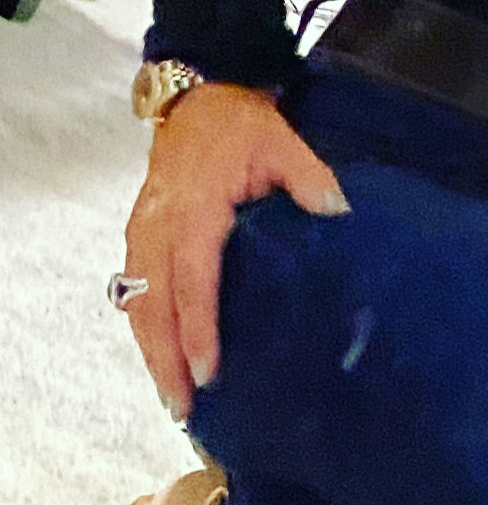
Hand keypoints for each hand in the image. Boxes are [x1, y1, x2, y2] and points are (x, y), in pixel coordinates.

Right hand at [120, 84, 347, 420]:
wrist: (200, 98)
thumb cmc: (242, 127)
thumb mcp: (283, 144)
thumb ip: (310, 179)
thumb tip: (338, 212)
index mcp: (194, 210)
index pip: (193, 281)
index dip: (197, 328)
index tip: (208, 368)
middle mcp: (158, 227)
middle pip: (153, 304)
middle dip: (165, 358)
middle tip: (183, 407)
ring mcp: (142, 231)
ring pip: (136, 302)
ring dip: (150, 350)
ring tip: (172, 397)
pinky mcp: (139, 234)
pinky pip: (132, 289)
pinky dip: (143, 326)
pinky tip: (159, 356)